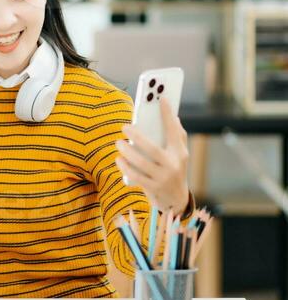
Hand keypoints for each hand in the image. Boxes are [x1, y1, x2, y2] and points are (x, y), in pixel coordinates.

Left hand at [114, 96, 189, 214]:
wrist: (176, 200)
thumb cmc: (175, 169)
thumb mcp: (181, 154)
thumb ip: (178, 135)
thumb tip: (173, 116)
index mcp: (180, 153)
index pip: (173, 131)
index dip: (168, 114)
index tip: (161, 98)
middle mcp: (172, 165)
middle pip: (152, 149)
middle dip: (137, 136)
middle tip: (124, 127)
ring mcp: (162, 178)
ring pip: (141, 163)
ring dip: (127, 152)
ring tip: (118, 143)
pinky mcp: (152, 188)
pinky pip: (135, 176)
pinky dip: (125, 167)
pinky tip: (118, 159)